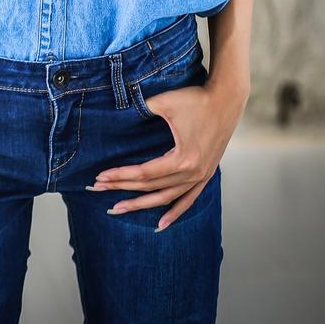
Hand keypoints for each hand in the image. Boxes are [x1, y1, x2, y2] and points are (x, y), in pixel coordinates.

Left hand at [88, 77, 247, 230]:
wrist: (227, 99)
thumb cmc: (196, 99)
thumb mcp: (164, 102)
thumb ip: (140, 109)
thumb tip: (117, 112)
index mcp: (183, 160)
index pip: (144, 173)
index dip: (120, 175)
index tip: (100, 176)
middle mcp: (193, 173)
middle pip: (151, 187)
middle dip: (122, 188)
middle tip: (97, 189)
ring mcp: (201, 176)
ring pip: (166, 197)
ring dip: (141, 204)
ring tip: (118, 208)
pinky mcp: (206, 174)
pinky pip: (188, 199)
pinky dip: (174, 212)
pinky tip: (160, 224)